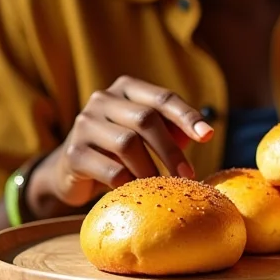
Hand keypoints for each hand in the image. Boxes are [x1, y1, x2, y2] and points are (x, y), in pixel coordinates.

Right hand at [28, 77, 213, 211]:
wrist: (71, 170)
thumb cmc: (121, 150)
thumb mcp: (147, 135)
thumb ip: (172, 129)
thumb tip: (203, 133)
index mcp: (126, 89)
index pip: (163, 98)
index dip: (187, 116)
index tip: (208, 136)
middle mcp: (102, 99)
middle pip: (146, 119)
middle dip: (171, 149)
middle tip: (187, 174)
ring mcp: (84, 124)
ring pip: (127, 143)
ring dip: (150, 169)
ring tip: (160, 186)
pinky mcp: (73, 153)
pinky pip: (110, 170)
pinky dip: (128, 182)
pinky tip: (134, 191)